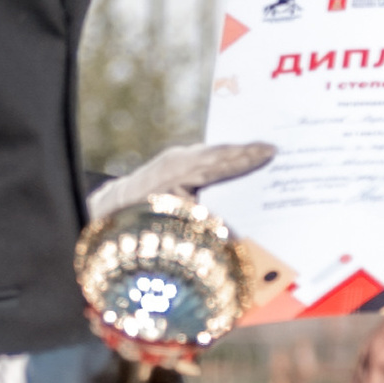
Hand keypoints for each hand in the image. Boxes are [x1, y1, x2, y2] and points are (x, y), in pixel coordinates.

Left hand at [85, 140, 276, 219]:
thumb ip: (205, 226)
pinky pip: (204, 156)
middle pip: (220, 152)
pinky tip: (236, 160)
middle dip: (248, 151)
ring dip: (236, 153)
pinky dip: (222, 157)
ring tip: (261, 151)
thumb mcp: (174, 228)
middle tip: (274, 147)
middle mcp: (177, 159)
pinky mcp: (173, 160)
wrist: (109, 212)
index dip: (248, 158)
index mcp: (179, 173)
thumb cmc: (140, 224)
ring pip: (212, 152)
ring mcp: (174, 157)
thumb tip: (235, 234)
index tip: (271, 152)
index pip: (221, 162)